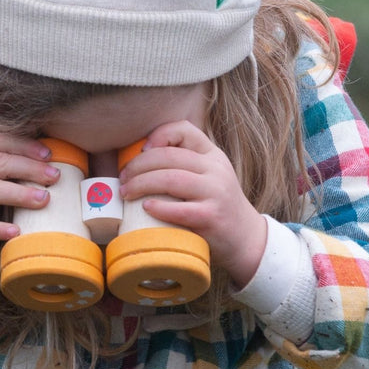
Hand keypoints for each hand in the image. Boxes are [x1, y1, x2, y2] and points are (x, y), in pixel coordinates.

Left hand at [117, 121, 267, 286]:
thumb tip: (139, 157)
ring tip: (126, 192)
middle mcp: (216, 169)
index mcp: (212, 155)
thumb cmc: (217, 206)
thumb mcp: (209, 176)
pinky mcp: (211, 217)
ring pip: (169, 179)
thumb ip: (185, 164)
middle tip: (123, 179)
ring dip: (140, 184)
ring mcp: (215, 192)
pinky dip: (157, 207)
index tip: (140, 152)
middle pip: (168, 156)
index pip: (183, 129)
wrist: (245, 238)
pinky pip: (178, 208)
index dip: (157, 136)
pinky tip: (146, 207)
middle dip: (137, 166)